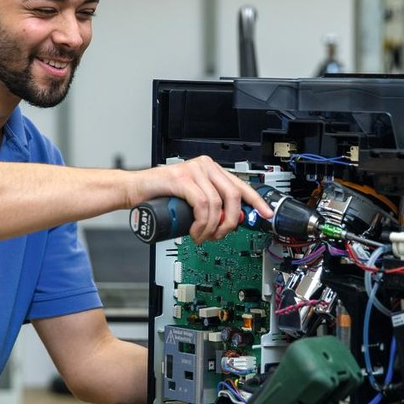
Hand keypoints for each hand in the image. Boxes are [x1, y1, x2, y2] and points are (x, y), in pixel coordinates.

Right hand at [131, 156, 272, 242]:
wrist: (135, 191)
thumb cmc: (162, 197)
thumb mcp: (193, 202)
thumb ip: (211, 207)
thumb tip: (232, 222)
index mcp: (212, 170)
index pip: (241, 185)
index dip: (257, 202)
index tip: (267, 215)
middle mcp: (206, 167)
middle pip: (234, 196)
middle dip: (231, 222)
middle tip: (220, 235)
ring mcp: (194, 170)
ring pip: (218, 204)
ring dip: (212, 227)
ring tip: (202, 236)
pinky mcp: (182, 178)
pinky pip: (203, 205)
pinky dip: (202, 223)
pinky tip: (195, 231)